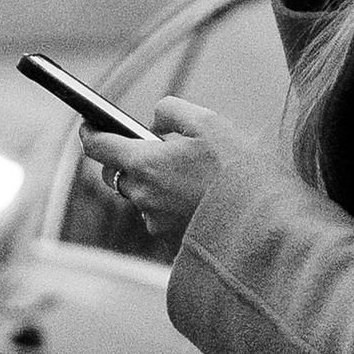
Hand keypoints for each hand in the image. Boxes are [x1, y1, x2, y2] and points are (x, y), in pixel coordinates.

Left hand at [77, 98, 250, 261]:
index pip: (99, 147)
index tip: (88, 126)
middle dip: (124, 160)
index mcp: (145, 164)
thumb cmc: (238, 170)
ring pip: (140, 197)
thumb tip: (155, 120)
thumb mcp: (208, 121)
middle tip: (152, 148)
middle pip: (114, 175)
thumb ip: (171, 111)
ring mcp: (156, 223)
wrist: (265, 223)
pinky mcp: (171, 243)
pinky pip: (160, 218)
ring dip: (153, 184)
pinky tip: (198, 199)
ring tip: (189, 176)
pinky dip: (171, 206)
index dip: (90, 132)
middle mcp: (143, 197)